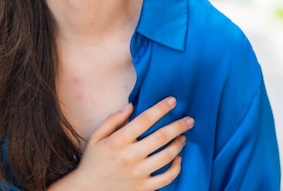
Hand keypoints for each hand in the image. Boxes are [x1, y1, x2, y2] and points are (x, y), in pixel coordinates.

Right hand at [50, 97, 194, 190]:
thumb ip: (113, 120)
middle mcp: (130, 156)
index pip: (145, 120)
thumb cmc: (92, 161)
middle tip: (190, 119)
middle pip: (161, 137)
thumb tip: (131, 106)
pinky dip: (176, 168)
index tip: (173, 100)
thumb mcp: (96, 137)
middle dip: (178, 126)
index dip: (161, 108)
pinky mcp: (143, 188)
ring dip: (179, 144)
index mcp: (118, 141)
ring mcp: (138, 174)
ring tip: (183, 137)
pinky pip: (166, 178)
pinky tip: (178, 159)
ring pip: (167, 156)